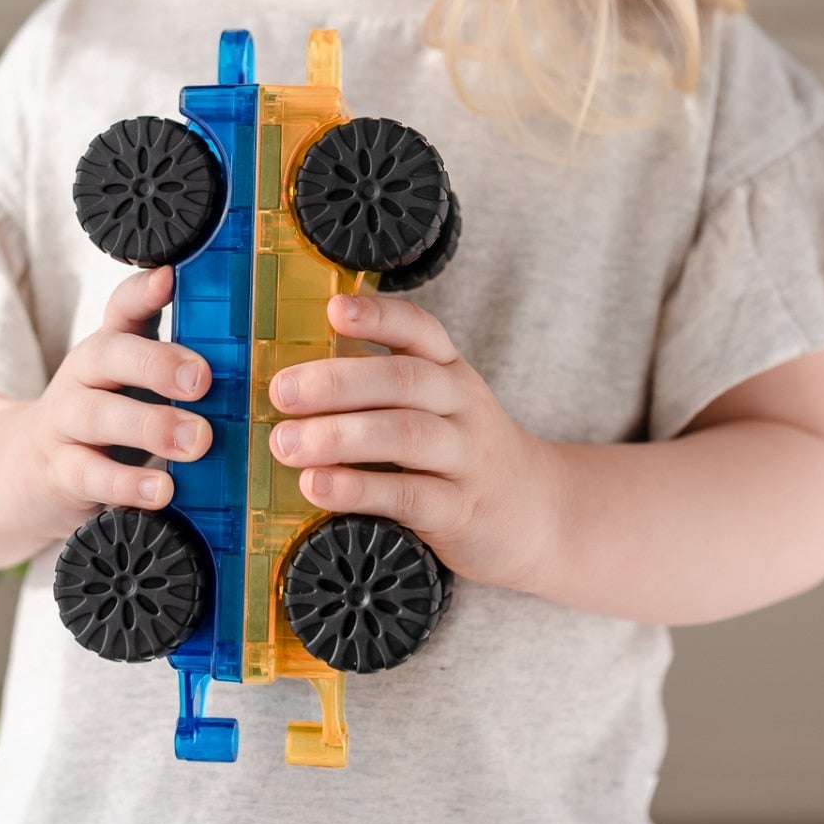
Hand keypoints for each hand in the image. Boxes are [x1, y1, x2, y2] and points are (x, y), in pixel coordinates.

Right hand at [17, 265, 211, 535]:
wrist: (29, 472)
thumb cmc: (107, 424)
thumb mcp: (134, 389)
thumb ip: (182, 377)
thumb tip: (257, 373)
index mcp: (110, 348)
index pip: (123, 307)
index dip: (144, 291)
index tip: (170, 279)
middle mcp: (83, 376)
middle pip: (109, 355)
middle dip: (157, 363)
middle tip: (202, 380)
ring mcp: (66, 423)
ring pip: (98, 415)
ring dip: (150, 426)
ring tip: (197, 440)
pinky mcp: (61, 471)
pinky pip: (90, 474)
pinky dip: (127, 484)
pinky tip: (162, 490)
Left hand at [266, 292, 560, 589]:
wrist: (541, 514)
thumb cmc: (462, 456)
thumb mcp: (438, 408)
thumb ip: (380, 389)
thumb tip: (291, 381)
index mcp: (449, 372)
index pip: (419, 329)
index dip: (378, 316)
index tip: (334, 308)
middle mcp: (462, 406)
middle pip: (404, 380)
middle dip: (337, 382)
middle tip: (281, 392)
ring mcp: (465, 458)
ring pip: (405, 435)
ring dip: (339, 436)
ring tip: (286, 444)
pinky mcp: (460, 511)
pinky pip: (409, 494)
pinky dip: (359, 488)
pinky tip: (318, 487)